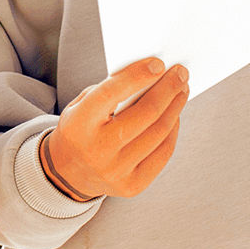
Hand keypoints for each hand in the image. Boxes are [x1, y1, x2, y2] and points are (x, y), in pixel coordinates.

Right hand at [43, 57, 188, 200]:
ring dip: (175, 107)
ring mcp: (116, 170)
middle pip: (145, 114)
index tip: (158, 64)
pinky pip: (162, 153)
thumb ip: (110, 90)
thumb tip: (149, 75)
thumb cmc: (79, 130)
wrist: (68, 173)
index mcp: (80, 124)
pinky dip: (172, 131)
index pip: (112, 93)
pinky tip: (175, 115)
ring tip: (181, 91)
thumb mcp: (81, 105)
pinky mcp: (133, 185)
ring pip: (158, 133)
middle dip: (168, 89)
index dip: (138, 76)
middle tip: (180, 73)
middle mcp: (98, 150)